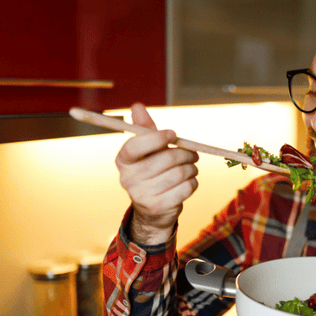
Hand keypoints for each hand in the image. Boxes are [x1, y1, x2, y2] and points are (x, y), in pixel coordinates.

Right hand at [115, 103, 198, 244]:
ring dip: (192, 168)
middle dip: (185, 154)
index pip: (136, 145)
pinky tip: (188, 181)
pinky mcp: (158, 207)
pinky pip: (186, 188)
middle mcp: (128, 178)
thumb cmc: (151, 172)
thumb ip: (145, 129)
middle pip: (166, 159)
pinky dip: (192, 182)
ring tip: (191, 167)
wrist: (151, 209)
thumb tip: (137, 106)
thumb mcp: (146, 150)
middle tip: (192, 154)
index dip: (157, 138)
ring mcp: (141, 195)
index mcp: (123, 160)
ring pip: (179, 173)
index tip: (173, 134)